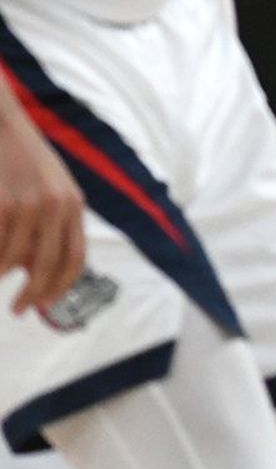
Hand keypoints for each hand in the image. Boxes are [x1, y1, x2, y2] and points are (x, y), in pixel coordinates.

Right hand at [0, 108, 84, 315]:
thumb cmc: (22, 158)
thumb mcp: (50, 186)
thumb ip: (52, 223)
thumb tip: (35, 270)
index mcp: (73, 204)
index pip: (76, 257)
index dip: (61, 286)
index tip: (46, 304)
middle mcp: (55, 205)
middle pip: (47, 266)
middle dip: (32, 294)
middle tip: (18, 310)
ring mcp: (26, 204)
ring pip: (11, 259)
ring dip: (0, 272)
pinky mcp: (0, 203)